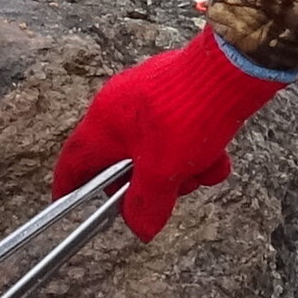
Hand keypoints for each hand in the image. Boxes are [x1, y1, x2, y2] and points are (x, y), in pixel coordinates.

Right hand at [56, 31, 287, 240]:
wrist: (231, 68)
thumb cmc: (187, 112)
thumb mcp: (163, 171)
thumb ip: (147, 204)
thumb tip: (140, 229)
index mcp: (103, 123)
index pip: (74, 162)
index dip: (69, 187)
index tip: (66, 204)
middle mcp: (119, 107)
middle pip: (122, 162)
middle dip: (150, 184)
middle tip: (168, 195)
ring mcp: (149, 99)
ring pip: (156, 151)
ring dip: (182, 169)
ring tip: (204, 167)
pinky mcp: (177, 94)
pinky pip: (178, 133)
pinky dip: (198, 151)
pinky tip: (217, 156)